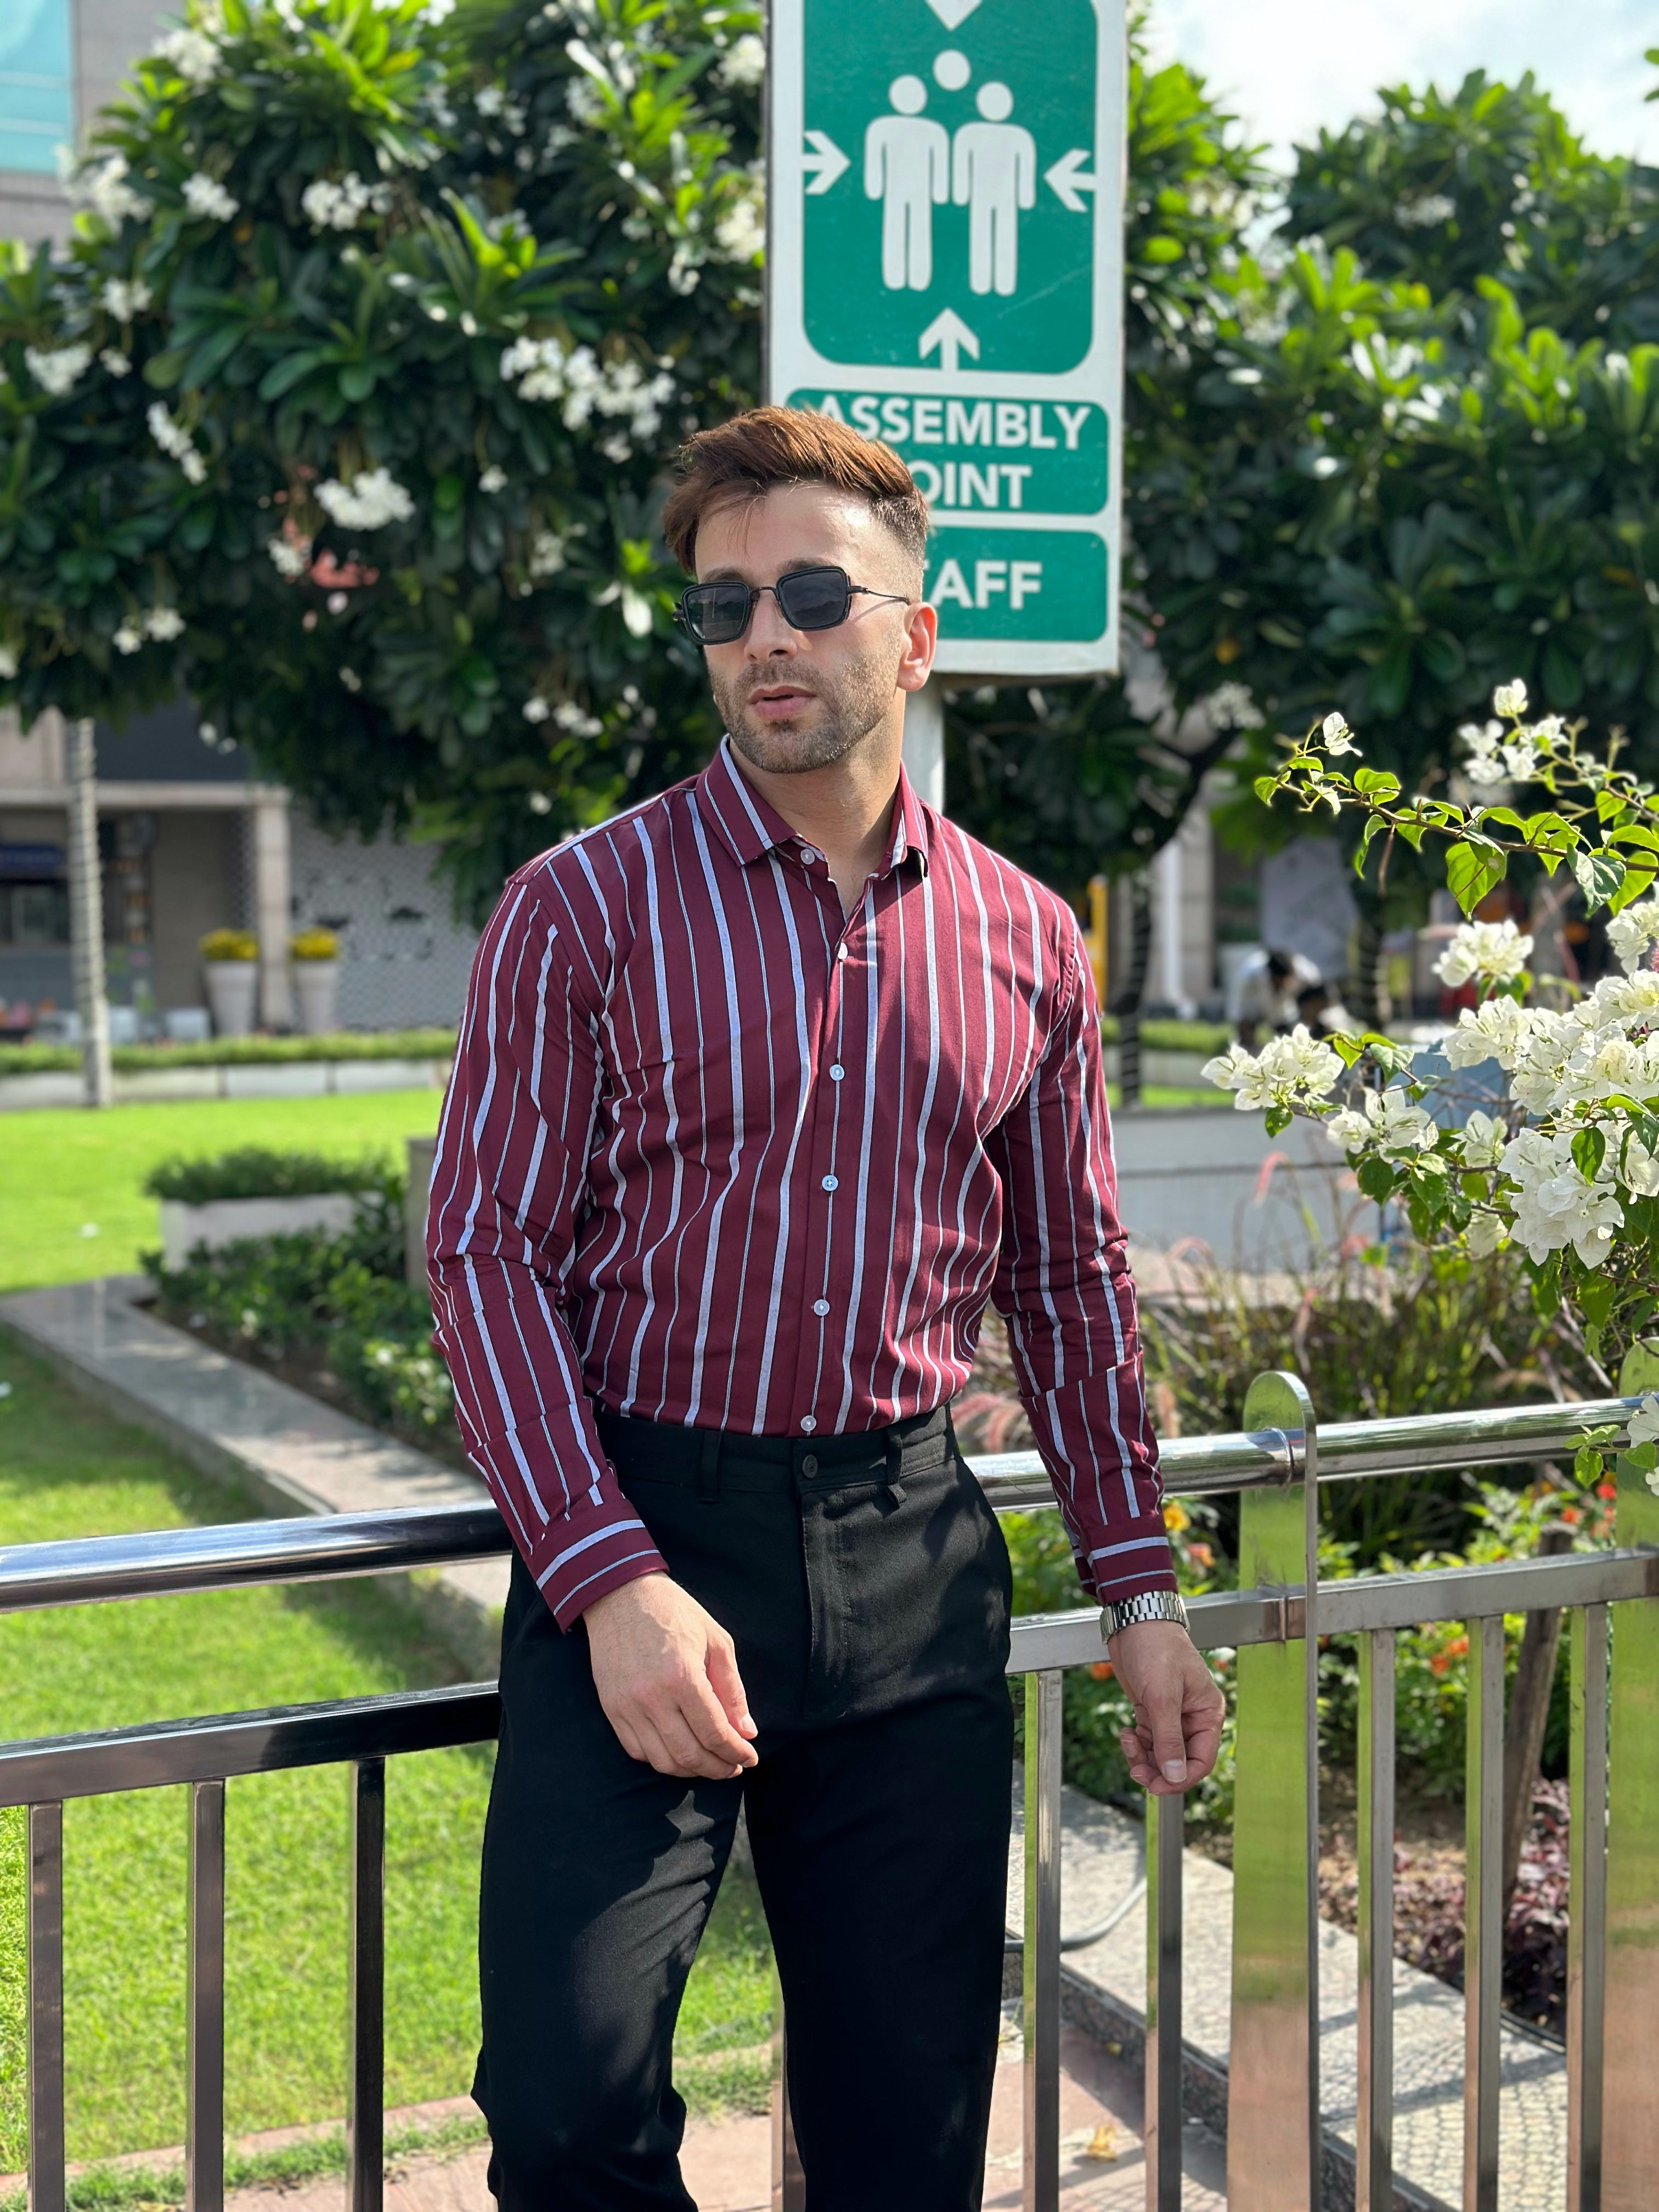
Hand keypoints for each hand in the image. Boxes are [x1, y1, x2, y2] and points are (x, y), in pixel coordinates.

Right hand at [582, 1572, 758, 1780]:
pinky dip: (662, 1759)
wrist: (620, 1595)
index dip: (736, 1752)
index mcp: (682, 1676)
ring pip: (662, 1760)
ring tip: (709, 1764)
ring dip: (691, 1771)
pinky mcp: (611, 1708)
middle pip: (689, 1754)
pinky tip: (679, 1752)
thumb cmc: (674, 1612)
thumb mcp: (716, 1640)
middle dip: (718, 1767)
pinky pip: (637, 1750)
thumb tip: (746, 1731)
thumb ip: (732, 1689)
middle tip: (734, 1766)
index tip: (750, 1757)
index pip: (714, 1733)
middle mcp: (651, 1697)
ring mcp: (626, 1706)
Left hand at [1108, 1619, 1224, 1796]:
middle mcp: (1193, 1717)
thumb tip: (1174, 1776)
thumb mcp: (1162, 1696)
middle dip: (1158, 1770)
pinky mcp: (1153, 1710)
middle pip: (1180, 1761)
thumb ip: (1168, 1738)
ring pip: (1162, 1753)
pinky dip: (1137, 1743)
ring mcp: (1172, 1715)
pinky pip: (1149, 1740)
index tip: (1157, 1786)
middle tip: (1136, 1771)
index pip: (1202, 1760)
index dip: (1181, 1778)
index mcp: (1207, 1713)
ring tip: (1127, 1743)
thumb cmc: (1156, 1648)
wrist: (1134, 1622)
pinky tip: (1126, 1732)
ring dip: (1144, 1757)